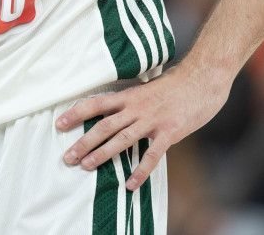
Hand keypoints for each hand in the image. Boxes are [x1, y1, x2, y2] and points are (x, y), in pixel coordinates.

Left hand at [55, 65, 228, 190]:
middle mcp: (137, 107)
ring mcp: (153, 120)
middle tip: (67, 156)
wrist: (203, 78)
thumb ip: (132, 101)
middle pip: (104, 125)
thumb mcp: (148, 88)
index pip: (97, 103)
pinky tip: (130, 184)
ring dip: (102, 154)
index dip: (77, 113)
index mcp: (130, 95)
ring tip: (86, 166)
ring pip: (122, 139)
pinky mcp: (170, 131)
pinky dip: (140, 171)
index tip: (60, 124)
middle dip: (84, 142)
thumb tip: (116, 111)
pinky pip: (152, 154)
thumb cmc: (176, 84)